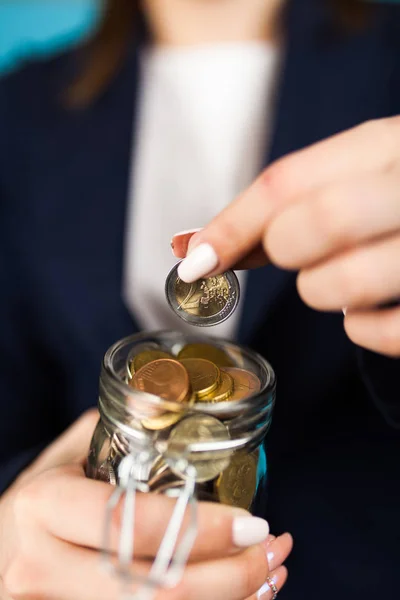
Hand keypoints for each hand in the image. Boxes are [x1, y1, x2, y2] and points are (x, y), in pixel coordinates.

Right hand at [0, 410, 291, 599]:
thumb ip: (123, 437)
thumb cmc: (43, 496)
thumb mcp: (69, 456)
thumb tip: (194, 425)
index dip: (204, 529)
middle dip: (231, 578)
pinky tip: (236, 597)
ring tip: (268, 574)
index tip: (254, 523)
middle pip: (153, 591)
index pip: (132, 523)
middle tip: (272, 549)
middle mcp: (39, 565)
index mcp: (44, 506)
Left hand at [172, 117, 399, 356]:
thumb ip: (289, 203)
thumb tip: (197, 244)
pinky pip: (374, 333)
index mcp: (390, 144)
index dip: (229, 224)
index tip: (192, 257)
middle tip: (302, 253)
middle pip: (306, 228)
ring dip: (323, 291)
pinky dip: (363, 328)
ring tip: (351, 274)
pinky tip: (381, 305)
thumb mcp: (363, 176)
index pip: (287, 182)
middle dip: (286, 252)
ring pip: (333, 286)